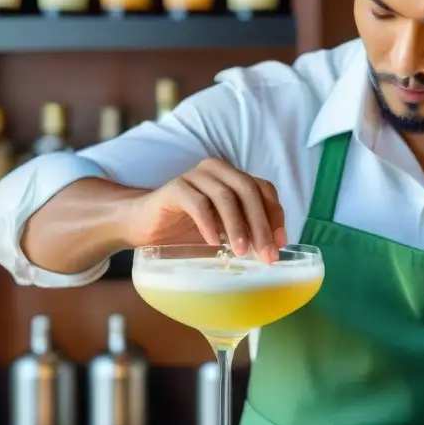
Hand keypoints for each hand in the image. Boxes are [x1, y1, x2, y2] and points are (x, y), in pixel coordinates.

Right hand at [125, 158, 287, 260]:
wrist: (143, 225)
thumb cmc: (187, 229)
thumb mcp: (223, 231)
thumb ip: (247, 232)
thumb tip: (273, 251)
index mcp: (233, 177)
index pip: (263, 189)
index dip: (275, 215)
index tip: (280, 243)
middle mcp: (216, 170)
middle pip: (248, 191)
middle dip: (261, 224)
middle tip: (266, 254)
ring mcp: (194, 176)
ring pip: (225, 196)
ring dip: (237, 226)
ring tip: (242, 252)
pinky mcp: (174, 188)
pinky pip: (197, 202)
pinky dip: (209, 223)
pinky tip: (213, 243)